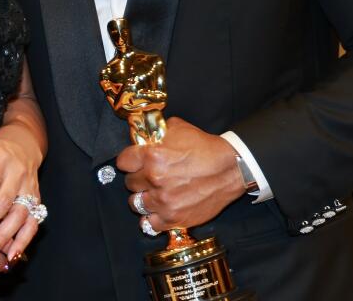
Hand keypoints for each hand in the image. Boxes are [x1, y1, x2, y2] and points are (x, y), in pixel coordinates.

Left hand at [117, 117, 243, 232]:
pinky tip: (157, 210)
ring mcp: (163, 201)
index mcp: (152, 156)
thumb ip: (156, 133)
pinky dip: (151, 218)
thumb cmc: (205, 148)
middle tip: (148, 176)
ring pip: (135, 204)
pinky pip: (149, 224)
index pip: (123, 161)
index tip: (134, 162)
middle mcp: (154, 180)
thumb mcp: (179, 128)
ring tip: (152, 193)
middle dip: (137, 178)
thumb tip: (143, 137)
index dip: (129, 160)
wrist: (230, 169)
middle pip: (129, 183)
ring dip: (143, 198)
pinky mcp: (173, 218)